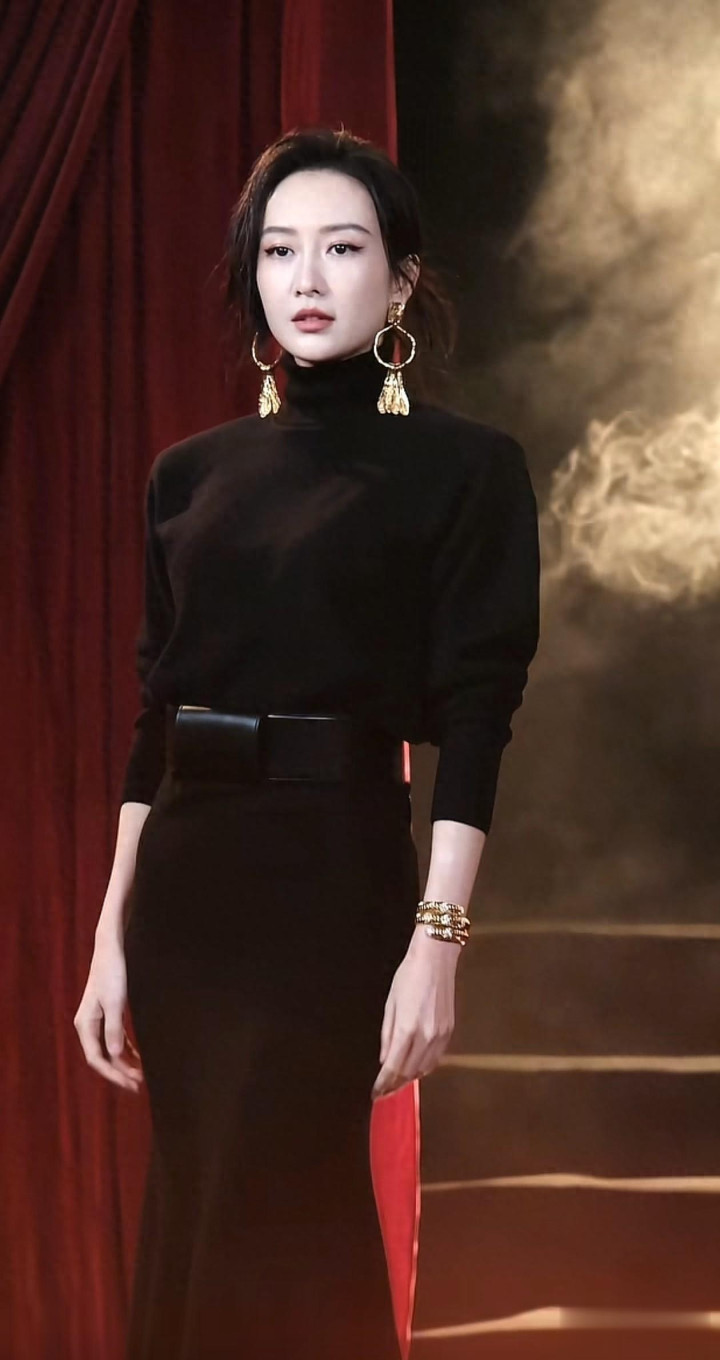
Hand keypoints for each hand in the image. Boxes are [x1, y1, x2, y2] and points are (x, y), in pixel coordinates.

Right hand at [73, 935, 143, 1092]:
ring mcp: (98, 1021)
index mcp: (85, 1025)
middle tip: (140, 1085)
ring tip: (141, 1076)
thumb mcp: (115, 1002)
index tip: (130, 1084)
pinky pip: (116, 1040)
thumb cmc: (112, 972)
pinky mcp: (108, 1014)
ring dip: (125, 1064)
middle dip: (120, 1073)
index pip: (97, 1059)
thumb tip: (116, 1055)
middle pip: (103, 1058)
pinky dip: (127, 1050)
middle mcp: (88, 1026)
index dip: (113, 1074)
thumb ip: (114, 1029)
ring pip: (110, 1050)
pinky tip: (139, 1058)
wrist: (111, 949)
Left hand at [371, 925, 460, 1098]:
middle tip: (383, 1092)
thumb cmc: (409, 975)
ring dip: (410, 1078)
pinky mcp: (449, 1031)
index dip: (383, 1083)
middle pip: (409, 1073)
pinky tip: (415, 1067)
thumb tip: (384, 1058)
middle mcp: (426, 1036)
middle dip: (395, 1085)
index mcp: (408, 1028)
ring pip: (424, 1069)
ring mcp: (440, 1035)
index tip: (375, 1093)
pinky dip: (424, 1067)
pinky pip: (436, 1058)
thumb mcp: (390, 1003)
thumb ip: (387, 1034)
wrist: (436, 958)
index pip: (393, 1067)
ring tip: (397, 1083)